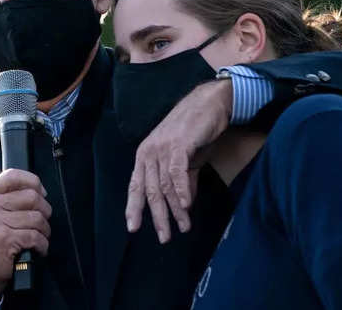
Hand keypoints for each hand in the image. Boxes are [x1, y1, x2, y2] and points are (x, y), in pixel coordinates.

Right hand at [0, 169, 51, 306]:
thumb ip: (4, 198)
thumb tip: (35, 188)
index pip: (13, 175)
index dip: (33, 182)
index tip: (41, 193)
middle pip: (32, 196)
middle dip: (44, 211)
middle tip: (42, 222)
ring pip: (37, 218)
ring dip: (44, 231)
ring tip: (39, 238)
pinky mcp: (4, 240)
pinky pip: (36, 237)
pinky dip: (42, 246)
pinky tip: (36, 250)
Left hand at [125, 79, 232, 242]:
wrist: (209, 103)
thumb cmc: (196, 131)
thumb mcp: (186, 160)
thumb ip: (182, 181)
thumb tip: (183, 206)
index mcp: (145, 155)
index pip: (136, 185)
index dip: (133, 207)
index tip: (133, 228)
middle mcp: (149, 152)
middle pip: (149, 190)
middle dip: (158, 216)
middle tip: (164, 237)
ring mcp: (162, 147)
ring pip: (164, 185)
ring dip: (176, 209)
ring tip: (184, 226)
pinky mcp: (179, 144)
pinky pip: (176, 172)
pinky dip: (181, 190)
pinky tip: (187, 205)